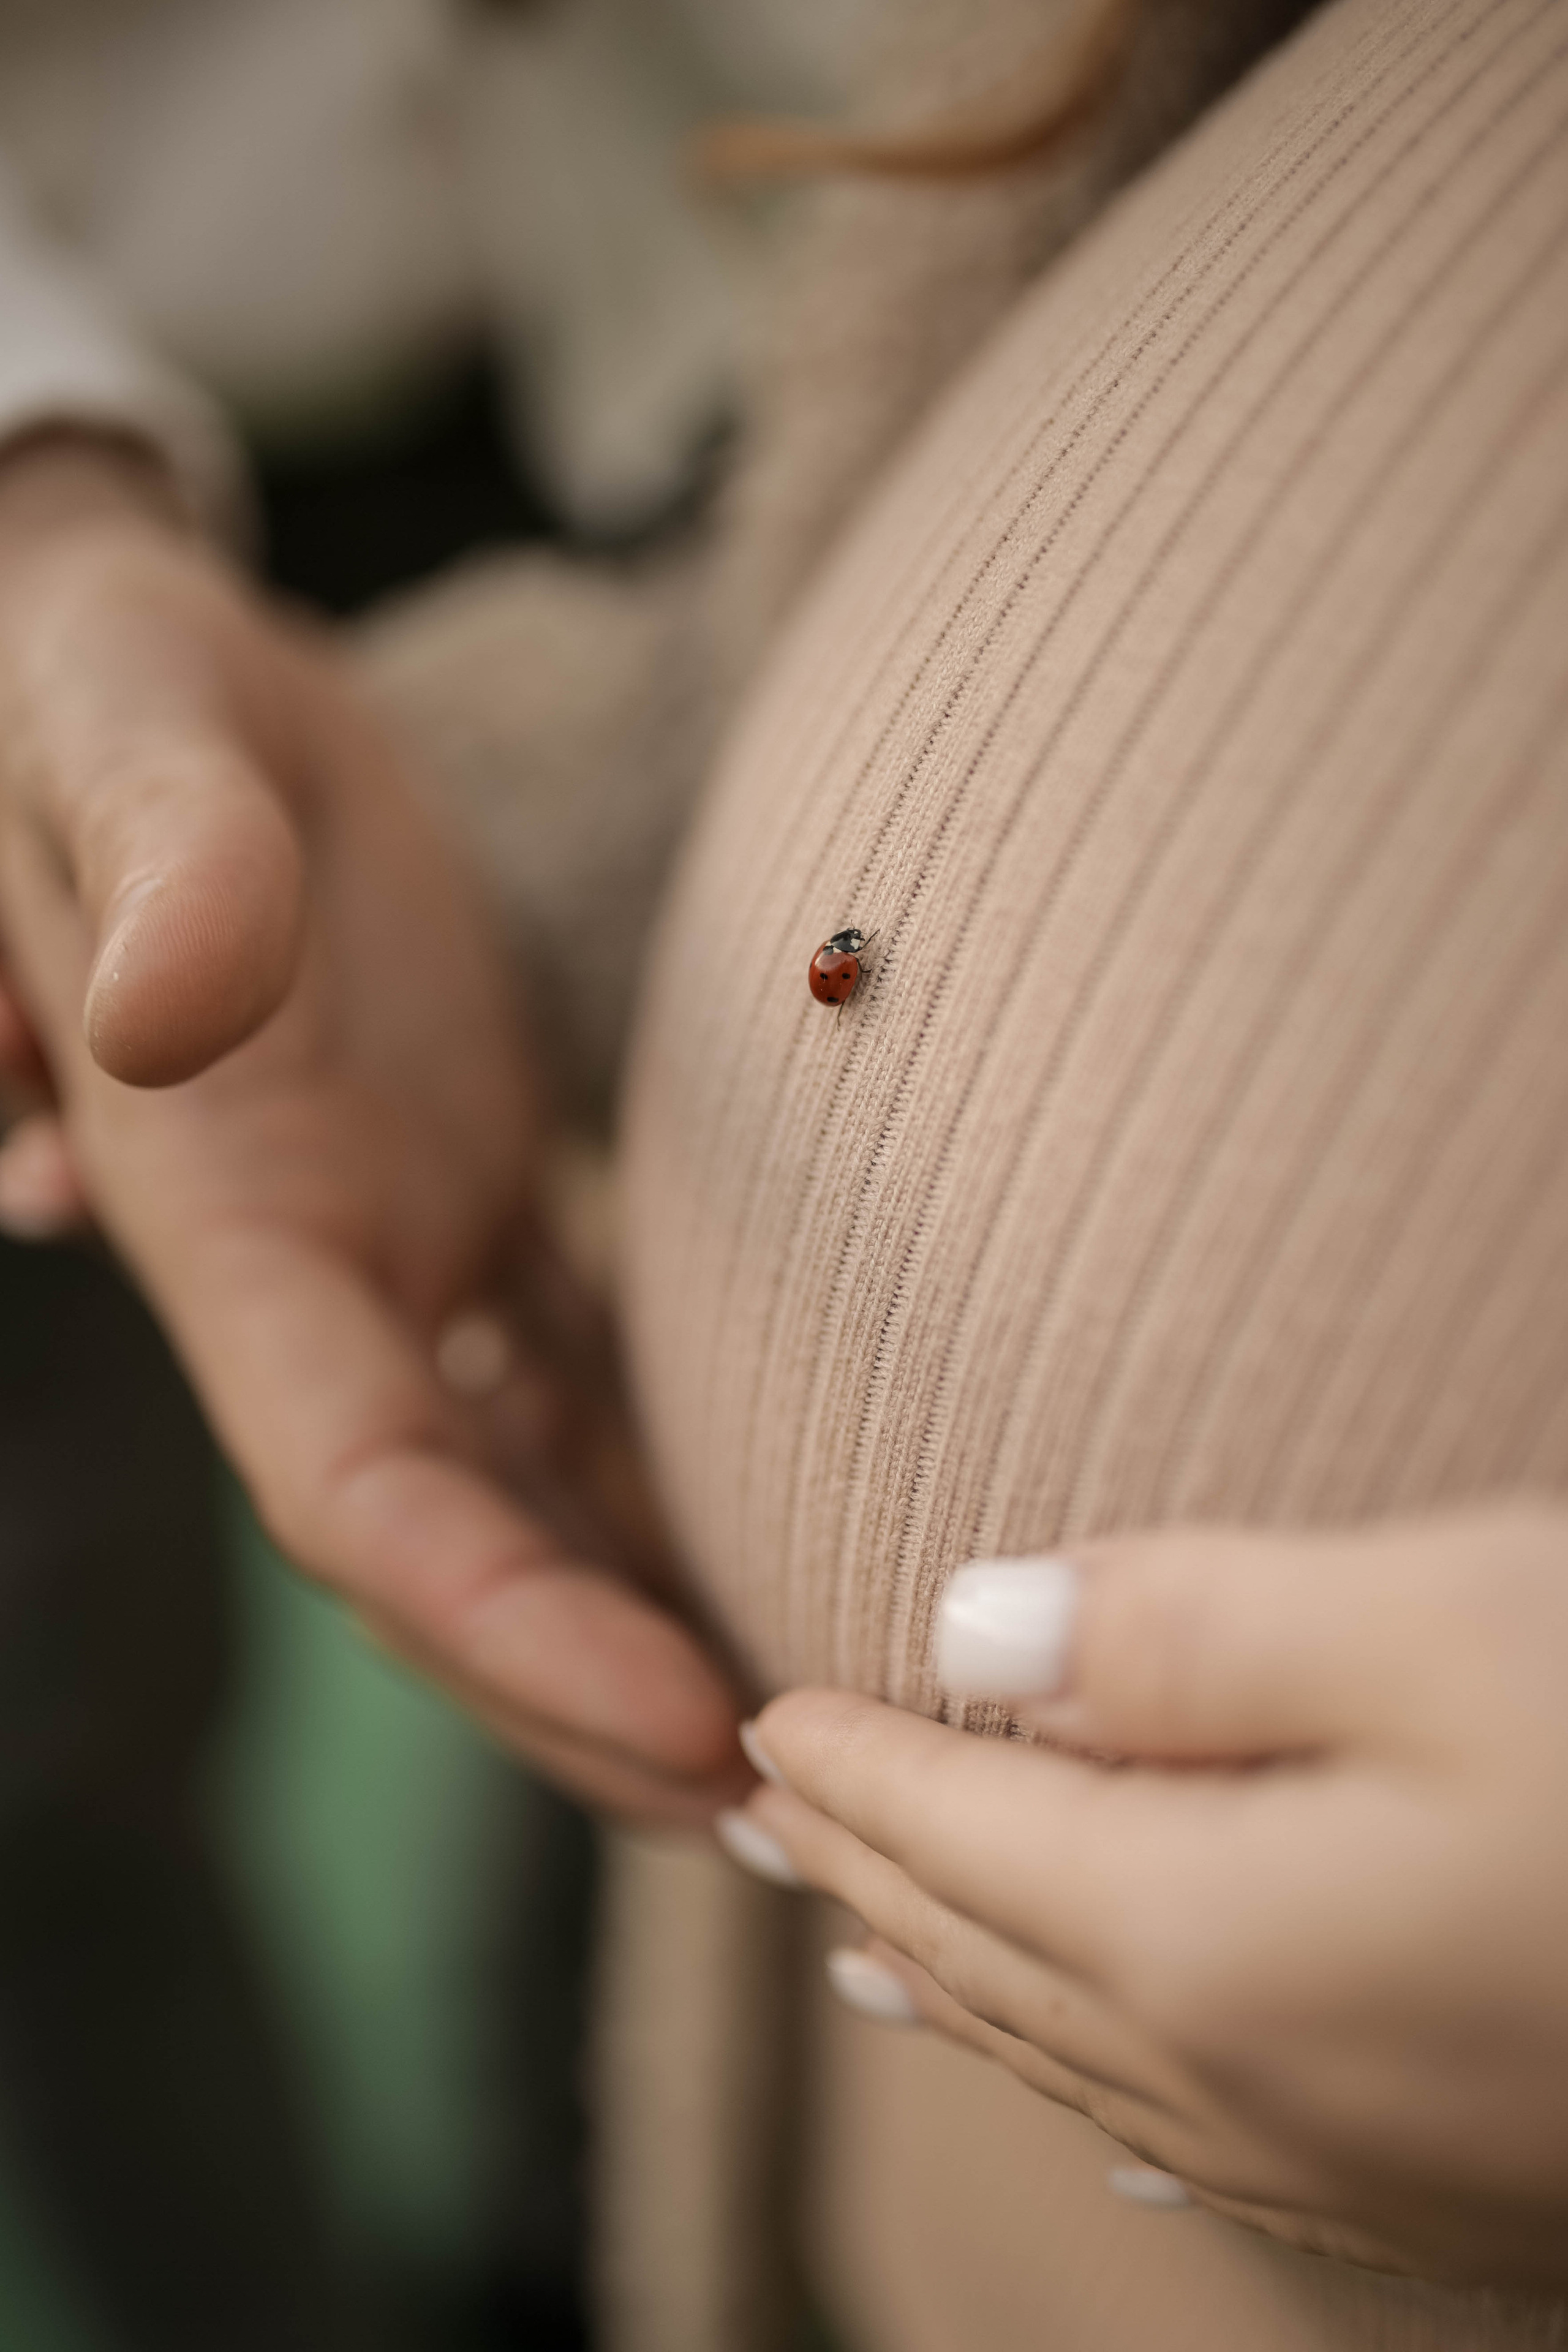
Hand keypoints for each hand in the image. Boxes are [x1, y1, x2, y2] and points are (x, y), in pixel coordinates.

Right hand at [0, 432, 744, 1822]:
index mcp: (228, 1217)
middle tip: (792, 1823)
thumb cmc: (117, 688)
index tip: (681, 1726)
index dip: (502, 1626)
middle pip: (451, 1554)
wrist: (152, 672)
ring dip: (632, 1631)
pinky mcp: (466, 1191)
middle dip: (591, 1700)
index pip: (353, 1490)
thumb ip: (163, 861)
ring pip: (514, 1499)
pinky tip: (765, 1558)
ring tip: (802, 1754)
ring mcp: (393, 1250)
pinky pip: (566, 1386)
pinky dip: (647, 1490)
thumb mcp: (125, 726)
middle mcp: (312, 1277)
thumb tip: (162, 1008)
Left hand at [730, 1505, 1567, 2281]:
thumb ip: (1194, 1633)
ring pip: (1082, 2067)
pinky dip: (1103, 2098)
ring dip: (957, 1988)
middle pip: (992, 1958)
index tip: (765, 1722)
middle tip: (761, 1823)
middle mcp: (1257, 2086)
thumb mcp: (1445, 1633)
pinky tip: (1107, 2118)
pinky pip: (1207, 2158)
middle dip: (865, 1877)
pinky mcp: (1463, 2200)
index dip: (859, 1766)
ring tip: (864, 1951)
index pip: (970, 1834)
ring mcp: (1361, 2170)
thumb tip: (976, 1631)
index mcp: (1210, 1939)